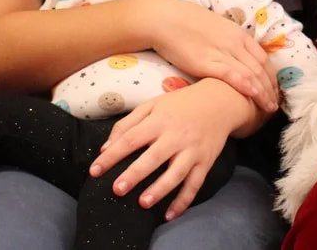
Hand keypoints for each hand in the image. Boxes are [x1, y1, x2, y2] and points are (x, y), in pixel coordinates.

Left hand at [90, 80, 241, 219]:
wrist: (221, 101)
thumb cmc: (181, 104)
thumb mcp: (153, 104)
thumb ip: (127, 124)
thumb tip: (106, 147)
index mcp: (160, 120)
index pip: (131, 139)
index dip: (112, 156)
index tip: (95, 171)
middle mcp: (176, 136)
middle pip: (153, 157)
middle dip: (135, 174)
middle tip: (117, 189)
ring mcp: (193, 150)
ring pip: (176, 173)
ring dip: (160, 189)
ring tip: (143, 203)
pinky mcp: (205, 161)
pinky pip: (195, 184)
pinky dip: (184, 201)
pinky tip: (170, 214)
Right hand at [144, 0, 278, 110]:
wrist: (166, 19)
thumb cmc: (187, 23)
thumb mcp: (217, 29)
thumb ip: (229, 42)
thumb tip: (236, 56)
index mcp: (239, 34)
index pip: (263, 58)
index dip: (272, 76)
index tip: (275, 90)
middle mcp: (235, 43)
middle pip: (261, 68)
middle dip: (271, 88)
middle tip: (275, 105)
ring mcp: (223, 52)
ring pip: (251, 74)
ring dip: (263, 93)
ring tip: (269, 109)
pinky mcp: (208, 62)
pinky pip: (233, 76)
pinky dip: (247, 87)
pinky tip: (254, 98)